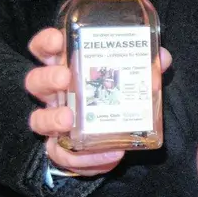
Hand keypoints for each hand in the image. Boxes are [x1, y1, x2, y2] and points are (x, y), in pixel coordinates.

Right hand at [24, 26, 172, 176]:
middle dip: (48, 78)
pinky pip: (64, 156)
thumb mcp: (128, 80)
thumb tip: (162, 57)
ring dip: (52, 118)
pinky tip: (110, 154)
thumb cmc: (110, 99)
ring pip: (38, 119)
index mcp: (65, 69)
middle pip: (35, 81)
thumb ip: (144, 67)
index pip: (44, 51)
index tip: (59, 39)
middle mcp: (54, 95)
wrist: (106, 140)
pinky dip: (86, 157)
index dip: (46, 43)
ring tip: (68, 119)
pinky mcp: (62, 151)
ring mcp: (54, 123)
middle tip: (65, 77)